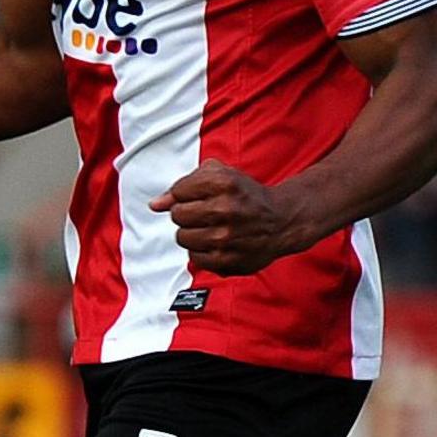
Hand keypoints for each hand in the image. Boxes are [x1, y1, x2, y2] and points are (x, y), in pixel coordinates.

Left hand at [148, 161, 320, 275]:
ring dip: (192, 233)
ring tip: (210, 228)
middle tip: (205, 214)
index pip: (178, 191)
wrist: (281, 221)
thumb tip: (155, 204)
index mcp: (223, 182)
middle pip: (177, 215)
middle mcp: (225, 209)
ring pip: (182, 237)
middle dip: (186, 214)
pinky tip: (216, 243)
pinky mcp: (227, 259)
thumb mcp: (220, 176)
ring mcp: (226, 236)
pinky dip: (201, 251)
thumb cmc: (246, 196)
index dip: (185, 195)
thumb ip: (184, 185)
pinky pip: (194, 257)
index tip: (200, 197)